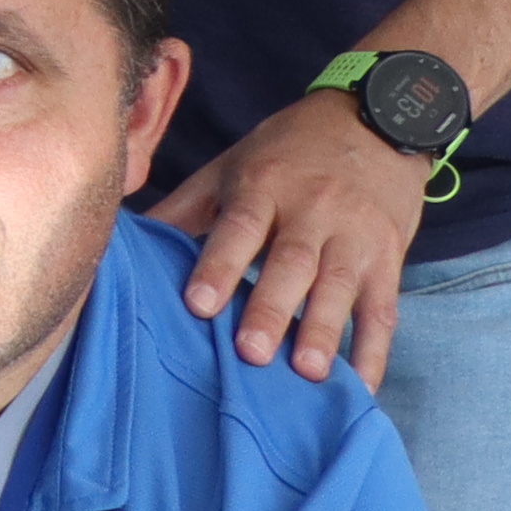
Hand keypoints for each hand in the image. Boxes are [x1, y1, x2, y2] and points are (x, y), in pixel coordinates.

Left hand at [161, 90, 430, 388]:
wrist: (378, 122)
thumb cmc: (289, 152)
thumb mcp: (233, 165)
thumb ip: (186, 206)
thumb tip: (122, 238)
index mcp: (264, 187)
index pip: (238, 228)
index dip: (219, 266)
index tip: (198, 305)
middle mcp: (313, 212)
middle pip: (291, 264)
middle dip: (272, 310)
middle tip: (252, 354)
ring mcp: (355, 237)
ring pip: (340, 287)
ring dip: (325, 332)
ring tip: (308, 373)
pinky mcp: (389, 259)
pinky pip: (383, 309)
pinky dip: (374, 352)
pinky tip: (360, 389)